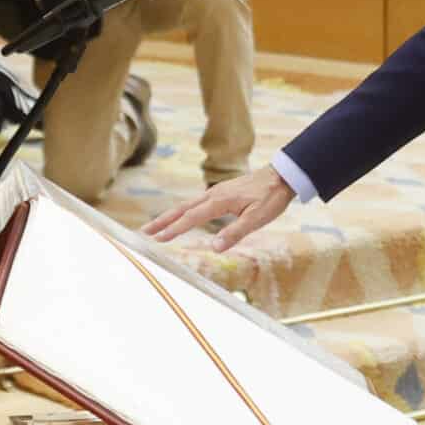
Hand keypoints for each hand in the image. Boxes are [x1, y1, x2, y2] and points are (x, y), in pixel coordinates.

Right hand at [142, 166, 295, 251]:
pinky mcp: (219, 194)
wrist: (281, 176)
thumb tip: (214, 248)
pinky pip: (195, 204)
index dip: (174, 229)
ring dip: (169, 216)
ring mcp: (215, 193)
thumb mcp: (257, 218)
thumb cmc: (270, 198)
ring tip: (155, 227)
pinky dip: (182, 212)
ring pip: (186, 205)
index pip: (191, 218)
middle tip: (144, 232)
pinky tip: (180, 218)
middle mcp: (212, 195)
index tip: (158, 239)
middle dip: (162, 221)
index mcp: (219, 201)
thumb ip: (235, 233)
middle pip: (181, 209)